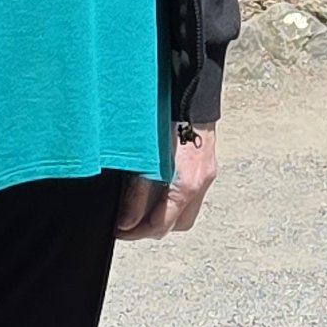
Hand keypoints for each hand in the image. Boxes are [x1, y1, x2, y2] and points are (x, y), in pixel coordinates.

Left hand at [115, 128, 217, 242]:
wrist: (191, 93)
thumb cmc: (167, 119)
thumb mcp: (146, 160)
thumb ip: (137, 193)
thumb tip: (126, 222)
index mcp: (187, 184)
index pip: (161, 225)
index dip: (137, 232)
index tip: (120, 230)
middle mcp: (201, 183)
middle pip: (177, 225)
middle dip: (153, 227)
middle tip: (129, 221)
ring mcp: (206, 174)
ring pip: (186, 210)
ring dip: (165, 213)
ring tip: (143, 205)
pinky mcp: (206, 164)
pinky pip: (190, 193)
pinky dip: (173, 197)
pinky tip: (159, 186)